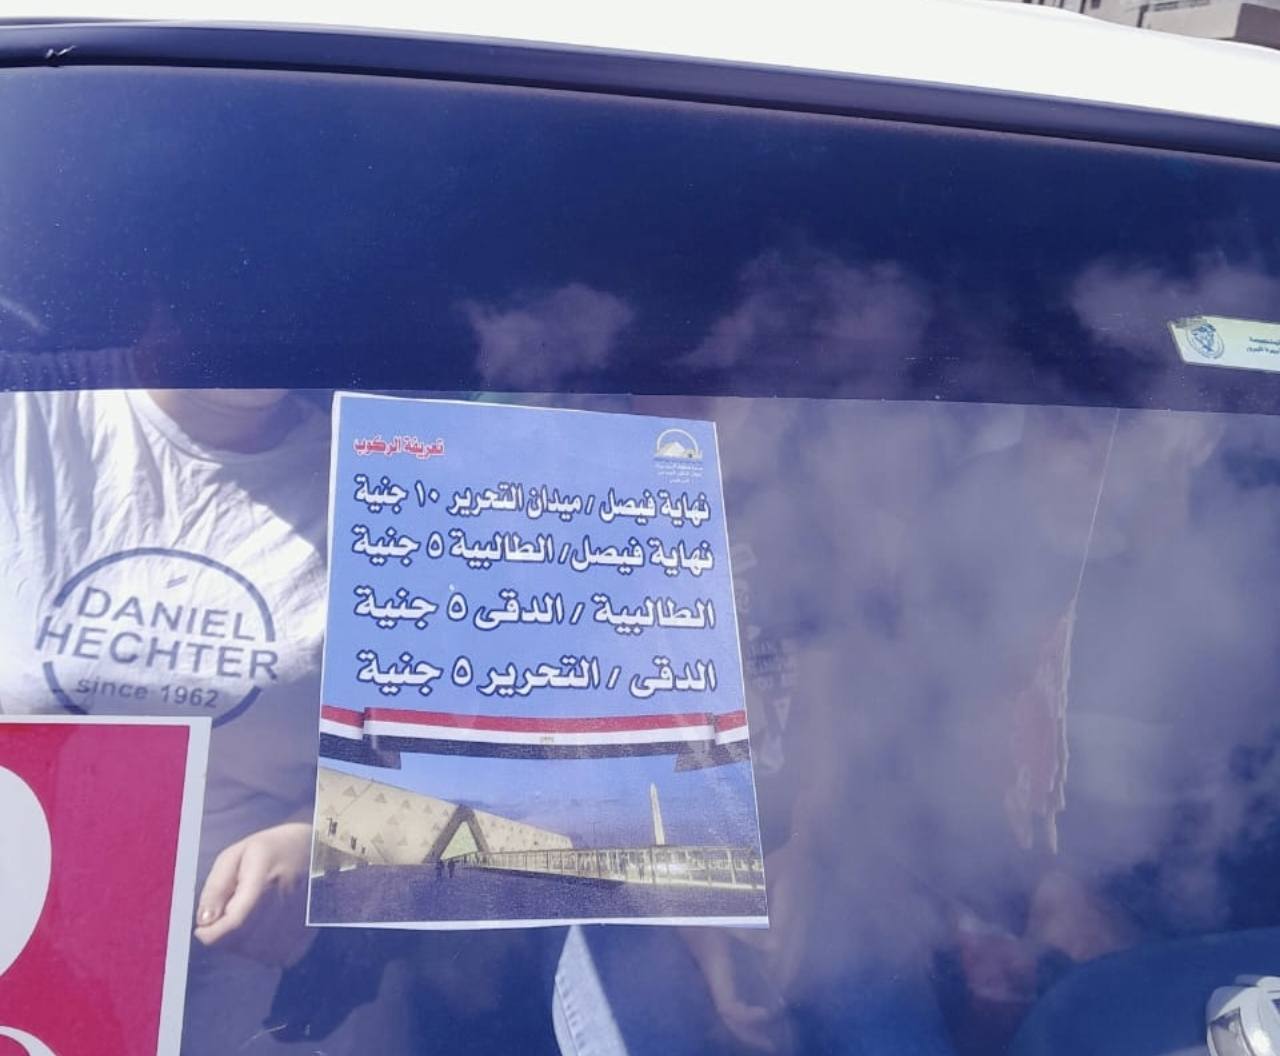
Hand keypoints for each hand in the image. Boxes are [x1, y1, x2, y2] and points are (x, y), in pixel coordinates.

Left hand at [194, 822, 314, 965]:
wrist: (322, 853)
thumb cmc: (274, 849)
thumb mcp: (238, 854)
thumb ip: (216, 887)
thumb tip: (204, 921)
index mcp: (267, 881)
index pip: (234, 924)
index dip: (210, 933)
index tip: (202, 927)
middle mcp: (286, 906)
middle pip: (240, 942)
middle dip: (223, 934)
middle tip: (229, 912)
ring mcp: (299, 925)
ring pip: (253, 953)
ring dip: (241, 942)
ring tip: (249, 915)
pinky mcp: (306, 938)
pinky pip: (271, 957)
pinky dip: (259, 947)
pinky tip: (264, 926)